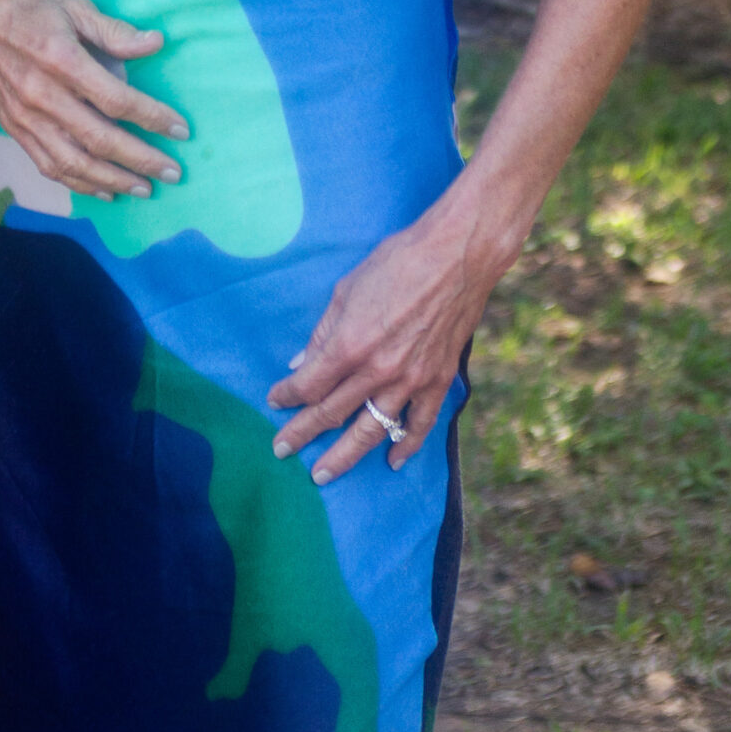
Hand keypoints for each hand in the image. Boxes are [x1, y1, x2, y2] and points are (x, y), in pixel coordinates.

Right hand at [0, 0, 187, 199]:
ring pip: (74, 162)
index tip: (181, 130)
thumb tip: (155, 43)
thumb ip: (114, 31)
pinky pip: (48, 164)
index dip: (153, 117)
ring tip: (145, 189)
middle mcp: (42, 94)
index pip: (117, 100)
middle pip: (99, 139)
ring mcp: (25, 116)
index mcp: (61, 59)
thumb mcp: (73, 6)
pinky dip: (78, 183)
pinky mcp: (13, 127)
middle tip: (173, 172)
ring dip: (113, 180)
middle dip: (141, 160)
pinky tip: (103, 190)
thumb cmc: (26, 5)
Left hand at [266, 198, 508, 483]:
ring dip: (344, 456)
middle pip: (332, 414)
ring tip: (323, 474)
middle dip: (303, 434)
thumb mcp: (347, 289)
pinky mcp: (438, 382)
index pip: (310, 385)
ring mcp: (411, 381)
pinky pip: (420, 424)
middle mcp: (378, 370)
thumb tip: (302, 364)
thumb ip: (323, 332)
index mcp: (350, 344)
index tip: (274, 402)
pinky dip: (406, 447)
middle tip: (281, 450)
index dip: (287, 396)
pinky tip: (392, 462)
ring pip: (372, 431)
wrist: (456, 256)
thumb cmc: (396, 262)